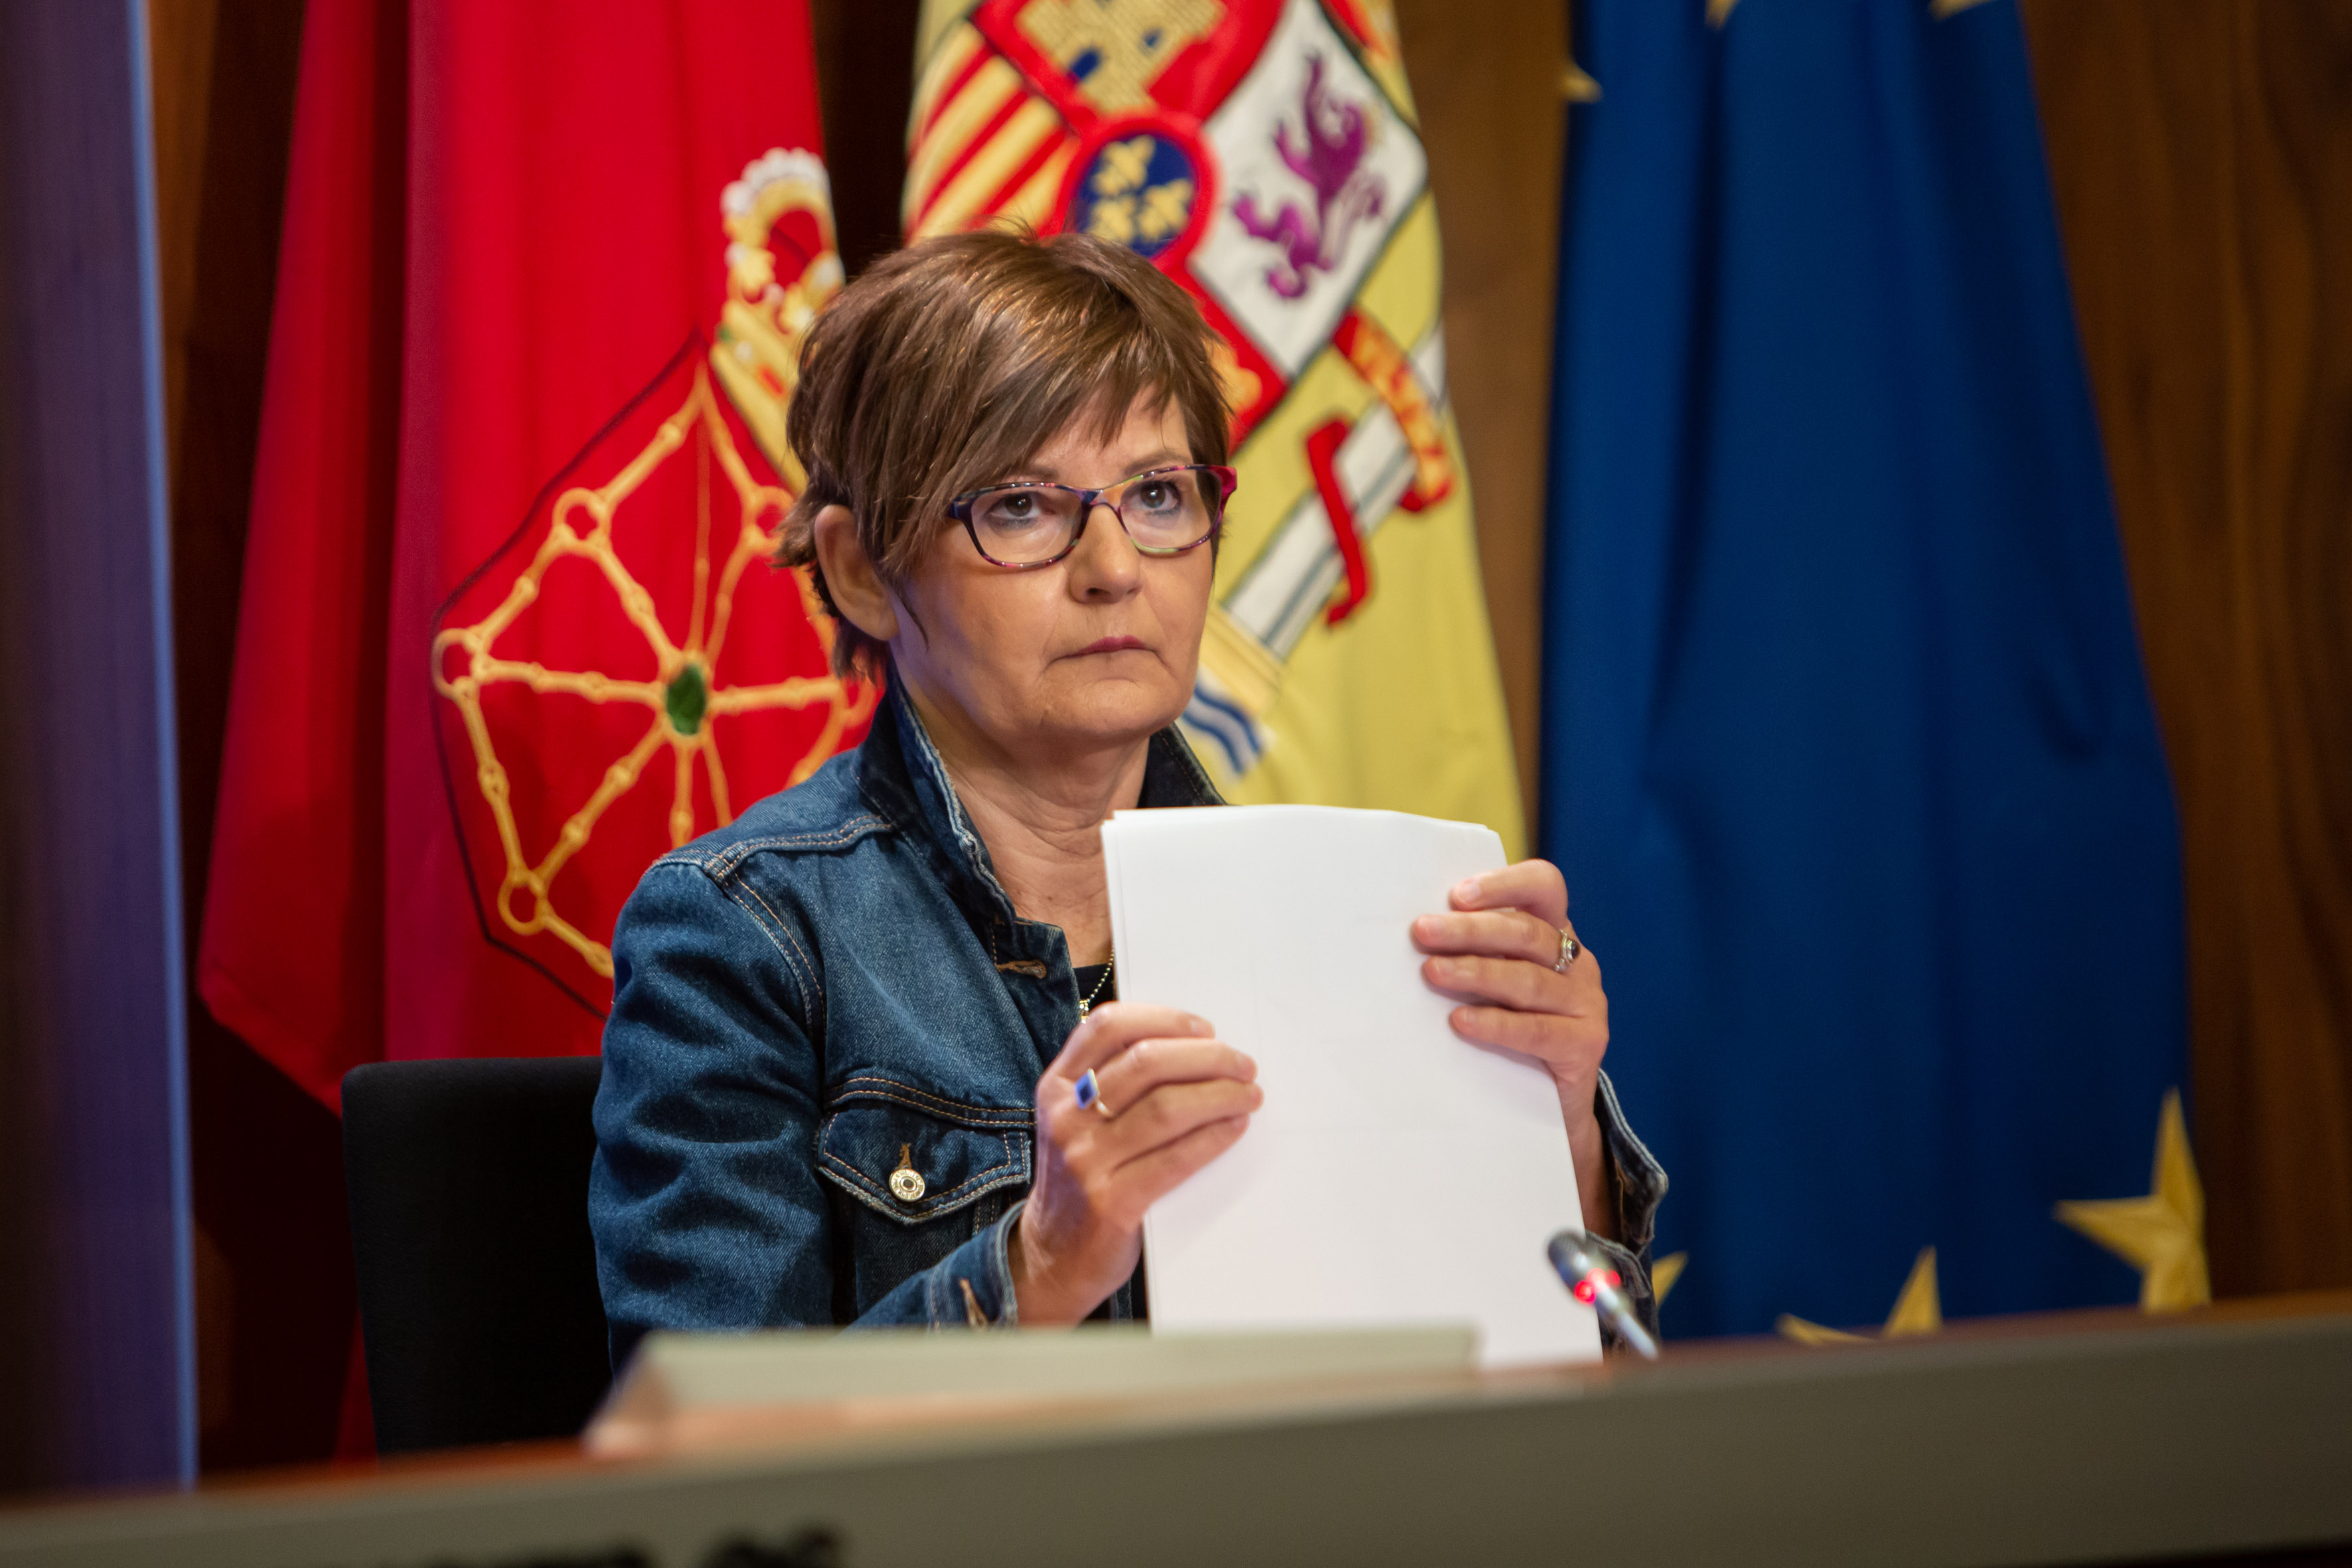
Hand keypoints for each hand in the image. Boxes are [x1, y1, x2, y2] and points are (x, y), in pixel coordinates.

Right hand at [1013, 1002, 1260, 1324]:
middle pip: (1146, 1062)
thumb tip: (1191, 1049)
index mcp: (1056, 1087)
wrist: (1051, 1258)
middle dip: (1206, 1057)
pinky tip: (1235, 1127)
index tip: (1204, 1028)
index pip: (1107, 1026)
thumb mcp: (1074, 1122)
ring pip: (1166, 1107)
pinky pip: (1175, 1159)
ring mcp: (1085, 1160)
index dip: (1163, 1019)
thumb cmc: (1079, 1181)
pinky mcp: (1112, 1202)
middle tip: (1242, 1064)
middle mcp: (1066, 1117)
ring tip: (1249, 1095)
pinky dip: (1212, 1138)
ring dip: (1219, 1095)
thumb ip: (1110, 1085)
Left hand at [1411, 860, 1616, 1239]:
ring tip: (1432, 973)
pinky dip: (1497, 1024)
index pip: (1544, 887)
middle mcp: (1577, 962)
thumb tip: (1412, 934)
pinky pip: (1539, 1029)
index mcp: (1555, 933)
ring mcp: (1586, 1003)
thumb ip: (1471, 954)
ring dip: (1477, 972)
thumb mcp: (1493, 985)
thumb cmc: (1507, 1033)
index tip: (1456, 895)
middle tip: (1422, 932)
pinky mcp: (1586, 1045)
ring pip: (1529, 978)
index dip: (1505, 884)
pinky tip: (1461, 1022)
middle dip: (1469, 930)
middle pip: (1526, 932)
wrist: (1548, 1109)